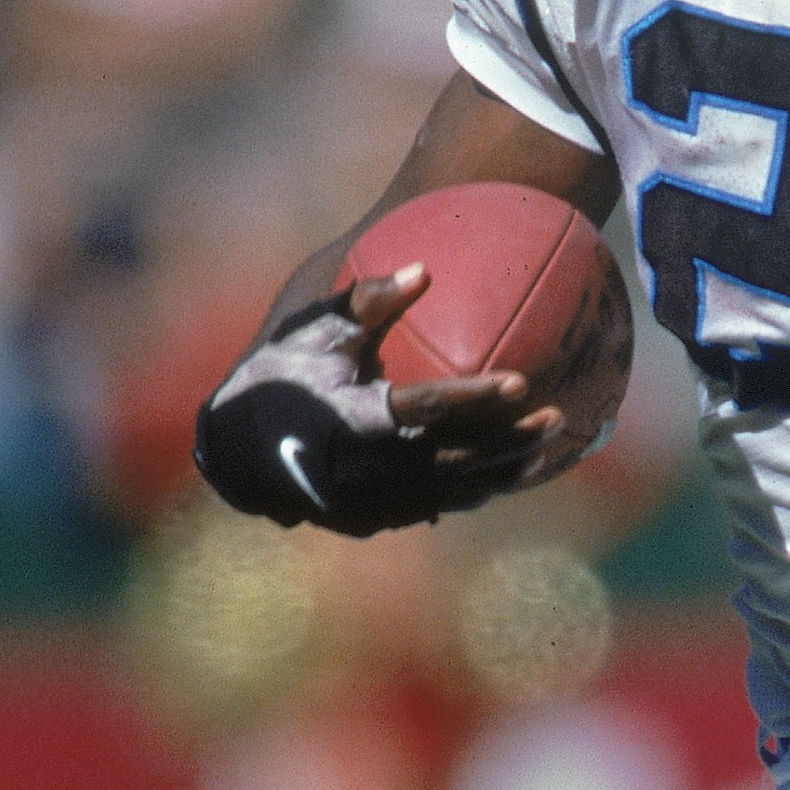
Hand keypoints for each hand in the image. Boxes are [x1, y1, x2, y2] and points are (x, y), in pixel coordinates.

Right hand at [194, 265, 560, 533]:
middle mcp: (361, 470)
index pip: (424, 410)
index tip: (520, 382)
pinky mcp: (372, 520)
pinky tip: (509, 474)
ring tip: (546, 448)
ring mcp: (367, 503)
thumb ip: (366, 301)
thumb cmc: (282, 375)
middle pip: (452, 459)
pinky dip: (474, 491)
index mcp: (349, 419)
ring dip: (501, 471)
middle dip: (507, 441)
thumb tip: (423, 269)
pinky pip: (435, 507)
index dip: (474, 398)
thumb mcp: (313, 331)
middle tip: (554, 417)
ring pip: (449, 493)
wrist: (235, 450)